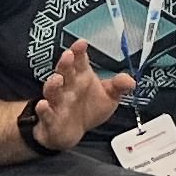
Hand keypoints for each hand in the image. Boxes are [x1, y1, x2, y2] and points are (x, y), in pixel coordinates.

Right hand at [30, 40, 131, 155]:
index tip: (82, 43)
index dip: (79, 51)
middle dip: (65, 63)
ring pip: (52, 90)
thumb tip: (131, 81)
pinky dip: (44, 109)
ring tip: (57, 79)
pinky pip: (46, 113)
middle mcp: (67, 86)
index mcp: (80, 77)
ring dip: (52, 84)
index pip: (79, 60)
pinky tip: (43, 105)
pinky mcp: (50, 118)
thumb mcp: (108, 97)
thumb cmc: (88, 108)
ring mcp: (57, 101)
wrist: (71, 132)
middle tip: (68, 55)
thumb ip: (118, 87)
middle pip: (64, 71)